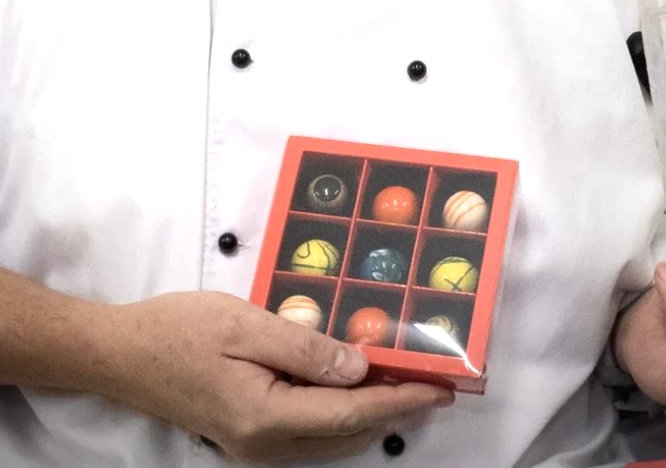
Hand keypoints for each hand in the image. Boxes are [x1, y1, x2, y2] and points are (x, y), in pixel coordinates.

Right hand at [98, 290, 452, 461]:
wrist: (120, 353)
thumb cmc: (178, 330)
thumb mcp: (244, 325)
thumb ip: (304, 347)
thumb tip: (358, 366)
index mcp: (266, 417)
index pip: (350, 411)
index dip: (400, 399)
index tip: (440, 389)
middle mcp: (264, 444)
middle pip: (345, 432)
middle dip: (393, 408)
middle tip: (434, 383)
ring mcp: (253, 446)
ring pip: (328, 436)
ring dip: (368, 411)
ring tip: (405, 382)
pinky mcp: (245, 434)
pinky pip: (307, 430)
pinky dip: (338, 411)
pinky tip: (351, 386)